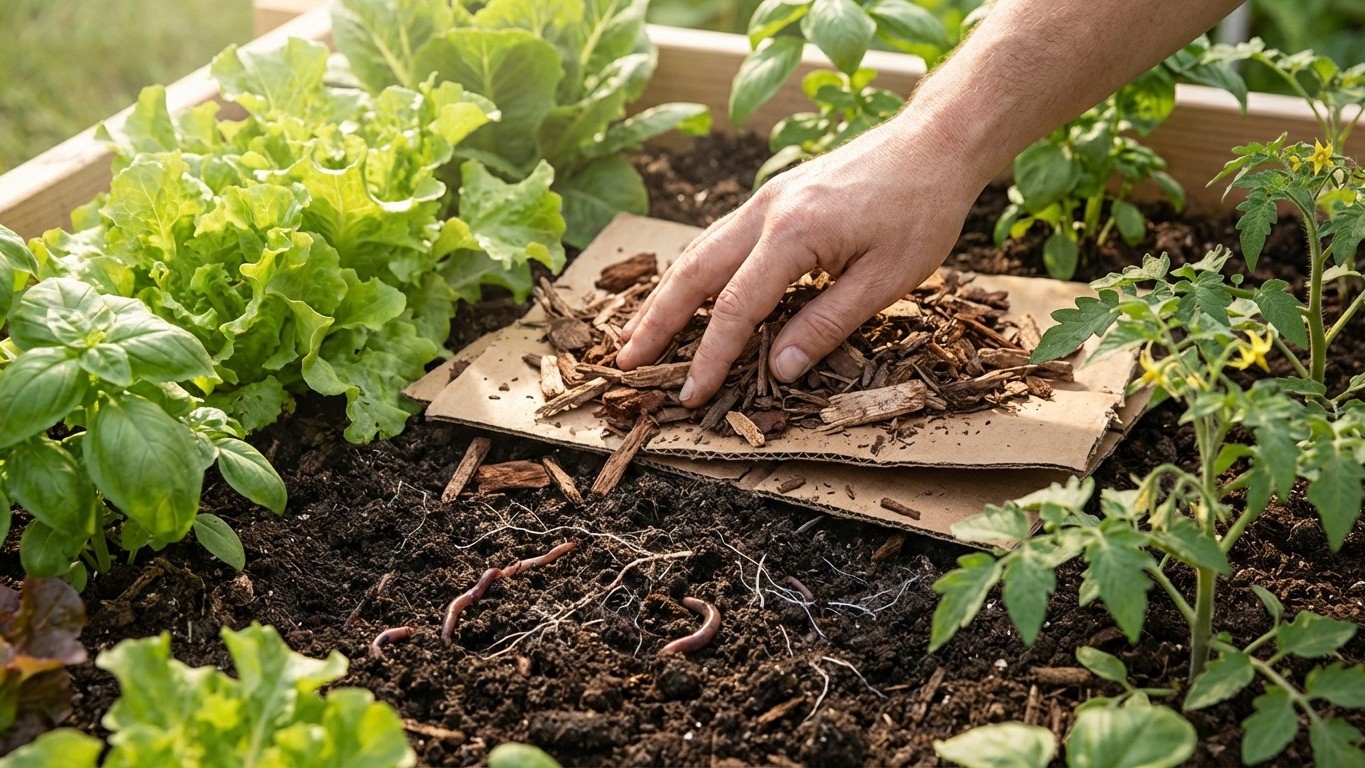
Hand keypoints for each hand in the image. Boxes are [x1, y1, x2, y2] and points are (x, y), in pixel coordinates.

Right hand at [615, 116, 985, 406]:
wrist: (936, 142)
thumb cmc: (921, 208)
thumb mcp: (886, 280)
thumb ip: (828, 325)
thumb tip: (781, 369)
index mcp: (792, 234)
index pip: (735, 308)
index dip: (709, 356)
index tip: (689, 395)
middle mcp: (765, 213)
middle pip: (693, 273)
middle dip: (656, 322)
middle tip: (624, 363)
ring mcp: (765, 201)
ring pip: (698, 253)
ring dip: (665, 296)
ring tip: (638, 335)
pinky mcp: (774, 198)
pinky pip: (719, 239)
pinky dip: (693, 273)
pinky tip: (686, 294)